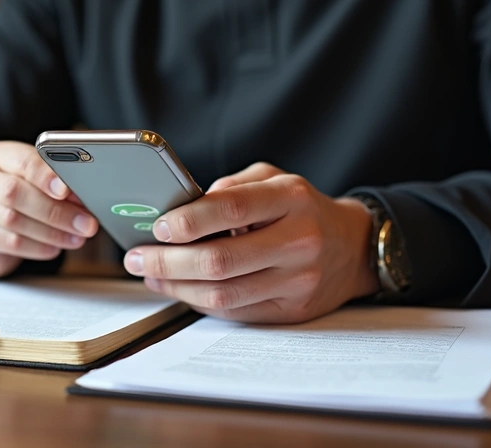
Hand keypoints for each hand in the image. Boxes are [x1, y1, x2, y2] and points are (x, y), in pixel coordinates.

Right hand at [0, 141, 98, 278]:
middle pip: (15, 192)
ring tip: (76, 238)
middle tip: (85, 223)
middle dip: (55, 210)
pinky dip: (37, 247)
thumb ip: (56, 186)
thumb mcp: (37, 185)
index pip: (22, 160)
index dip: (45, 175)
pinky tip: (54, 249)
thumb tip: (83, 198)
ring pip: (13, 220)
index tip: (67, 190)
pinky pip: (9, 242)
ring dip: (51, 232)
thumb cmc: (20, 201)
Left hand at [124, 163, 378, 323]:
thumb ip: (231, 187)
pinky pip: (235, 311)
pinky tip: (180, 288)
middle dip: (168, 261)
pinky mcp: (292, 310)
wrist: (353, 247)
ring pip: (223, 293)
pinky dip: (200, 301)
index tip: (157, 227)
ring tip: (150, 274)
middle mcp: (299, 241)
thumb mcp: (273, 179)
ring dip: (177, 286)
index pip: (231, 208)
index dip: (188, 220)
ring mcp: (298, 280)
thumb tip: (182, 209)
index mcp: (292, 199)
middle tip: (137, 257)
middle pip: (220, 260)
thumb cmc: (301, 208)